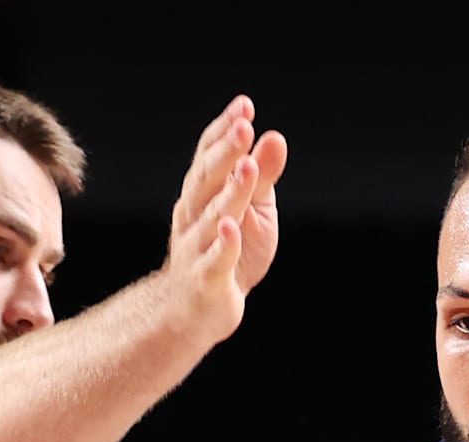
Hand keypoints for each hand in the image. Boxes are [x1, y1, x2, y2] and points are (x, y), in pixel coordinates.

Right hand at [164, 95, 289, 342]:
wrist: (198, 308)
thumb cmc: (229, 253)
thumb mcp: (253, 211)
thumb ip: (262, 177)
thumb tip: (274, 137)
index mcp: (203, 194)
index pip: (210, 156)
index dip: (224, 131)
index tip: (244, 106)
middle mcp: (193, 215)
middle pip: (207, 179)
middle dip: (225, 152)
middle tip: (243, 126)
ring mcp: (197, 246)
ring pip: (213, 216)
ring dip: (230, 191)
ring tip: (246, 166)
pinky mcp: (207, 279)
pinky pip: (215, 259)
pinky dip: (224, 243)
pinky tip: (231, 226)